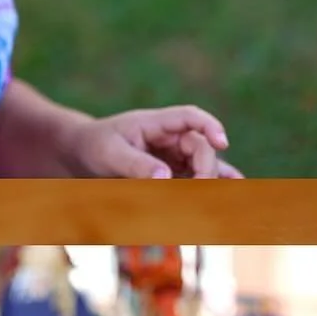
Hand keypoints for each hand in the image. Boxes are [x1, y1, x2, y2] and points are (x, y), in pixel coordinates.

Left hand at [70, 106, 240, 178]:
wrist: (83, 156)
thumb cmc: (96, 147)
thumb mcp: (111, 154)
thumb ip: (136, 165)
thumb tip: (164, 178)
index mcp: (157, 123)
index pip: (190, 118)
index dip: (210, 127)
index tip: (222, 143)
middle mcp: (171, 138)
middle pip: (200, 148)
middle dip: (205, 168)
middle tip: (200, 189)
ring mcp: (173, 157)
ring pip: (202, 166)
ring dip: (215, 180)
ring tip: (233, 194)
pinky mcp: (171, 175)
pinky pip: (194, 180)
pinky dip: (208, 188)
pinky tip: (228, 197)